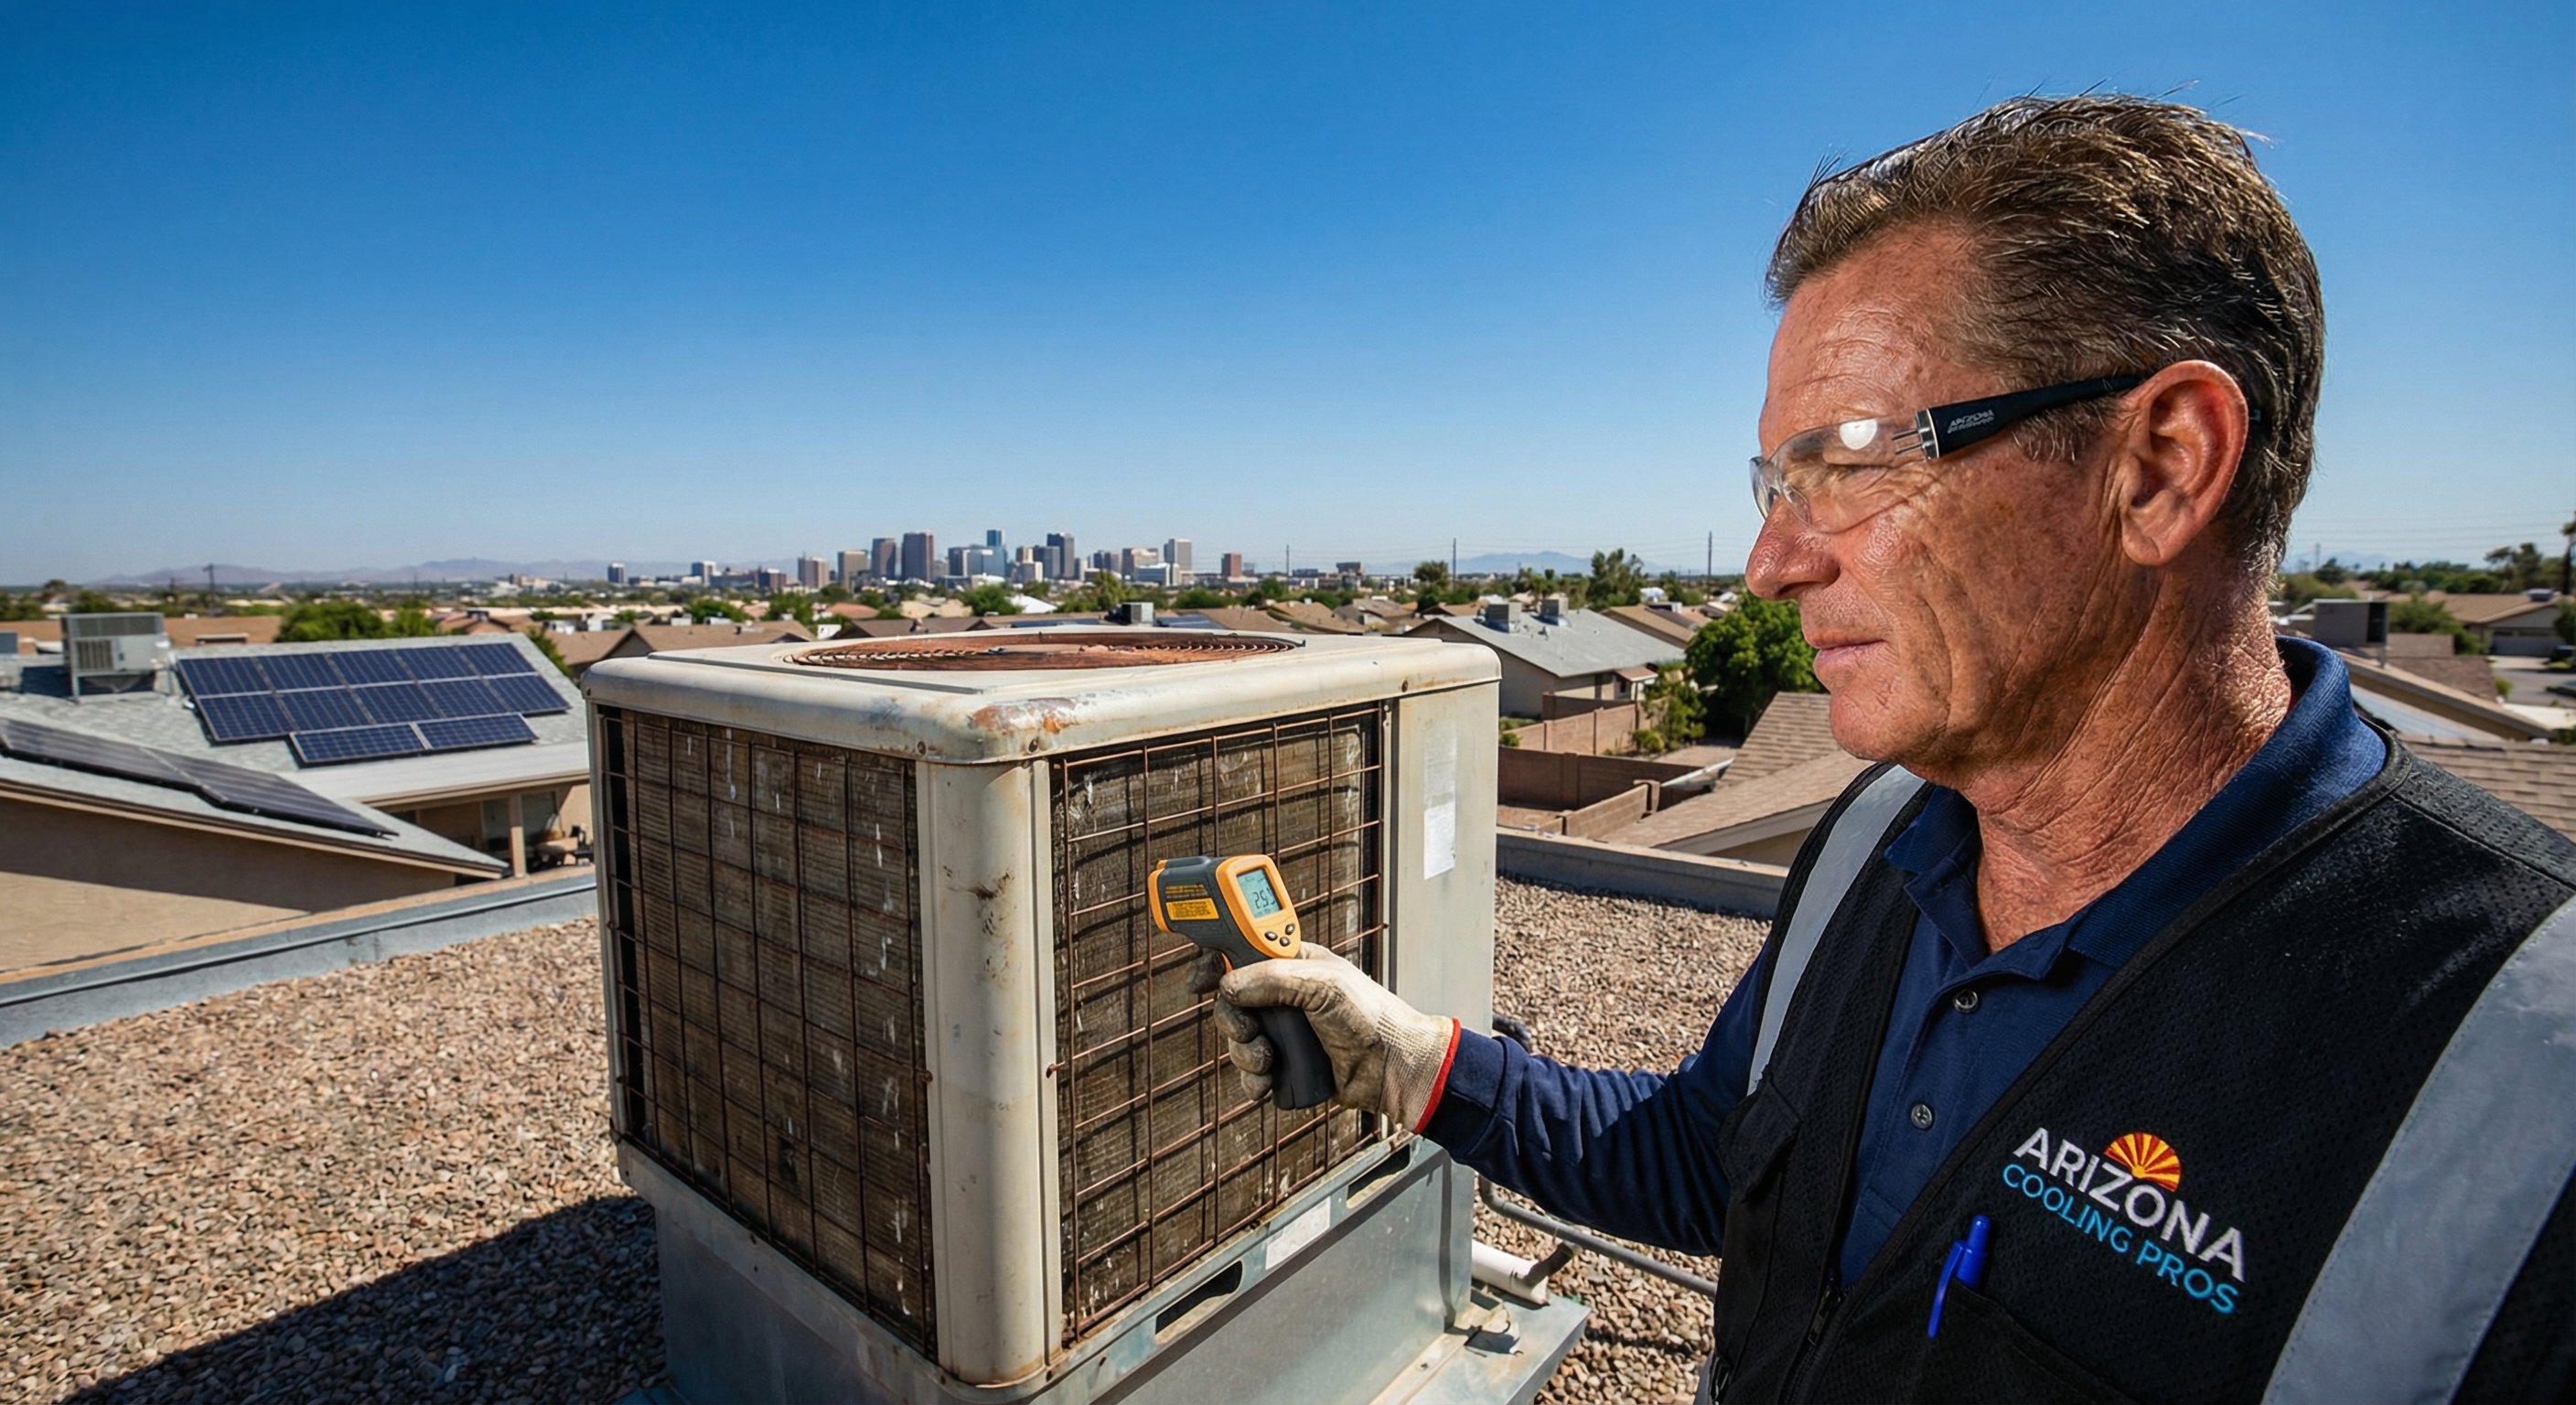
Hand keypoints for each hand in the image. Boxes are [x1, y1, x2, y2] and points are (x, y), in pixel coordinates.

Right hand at [1187, 945, 1458, 1128]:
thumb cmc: (1370, 1016)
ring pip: (1236, 1039)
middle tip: (1250, 1031)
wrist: (1391, 1068)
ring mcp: (1282, 1031)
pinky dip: (1254, 1081)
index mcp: (1291, 963)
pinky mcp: (1284, 1064)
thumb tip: (1227, 984)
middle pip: (1230, 1001)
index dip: (1216, 960)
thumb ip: (1272, 977)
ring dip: (1245, 1054)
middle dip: (1233, 1020)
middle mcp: (1282, 996)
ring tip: (1270, 1062)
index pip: (1241, 951)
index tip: (1200, 977)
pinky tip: (1269, 1083)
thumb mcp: (1322, 984)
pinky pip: (1250, 1072)